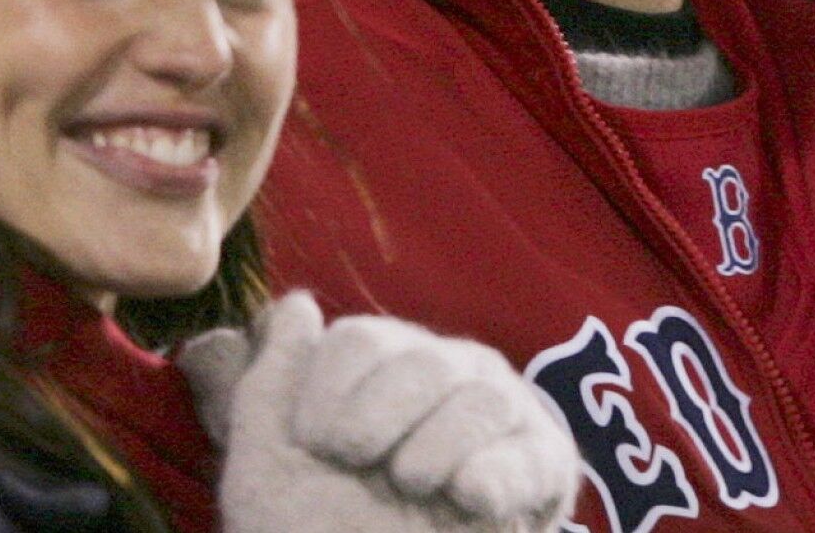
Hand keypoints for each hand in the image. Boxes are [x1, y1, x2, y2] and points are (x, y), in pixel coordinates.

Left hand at [178, 292, 579, 531]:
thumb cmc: (312, 527)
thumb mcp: (271, 456)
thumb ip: (269, 377)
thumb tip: (293, 304)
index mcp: (384, 362)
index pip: (361, 341)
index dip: (328, 393)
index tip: (314, 444)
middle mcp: (448, 371)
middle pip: (421, 362)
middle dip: (375, 420)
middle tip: (360, 466)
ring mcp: (503, 412)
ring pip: (480, 396)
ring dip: (430, 451)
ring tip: (410, 485)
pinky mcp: (545, 463)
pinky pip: (530, 452)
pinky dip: (495, 475)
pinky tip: (467, 496)